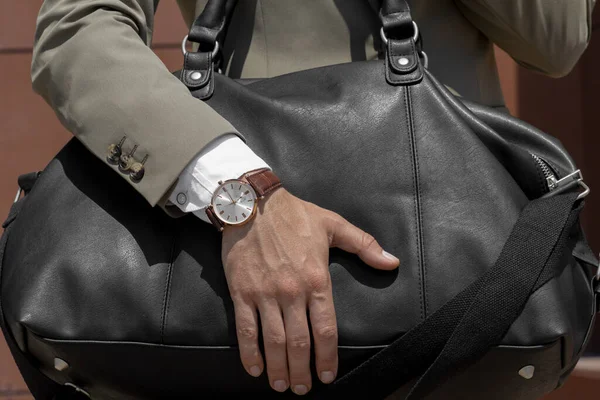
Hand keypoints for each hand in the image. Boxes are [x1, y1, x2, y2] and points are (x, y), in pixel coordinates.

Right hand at [221, 188, 399, 394]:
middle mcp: (292, 291)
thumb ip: (365, 245)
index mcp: (317, 279)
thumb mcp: (334, 225)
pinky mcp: (242, 291)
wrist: (253, 203)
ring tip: (281, 386)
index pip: (326, 329)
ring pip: (273, 340)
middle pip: (298, 342)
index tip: (328, 375)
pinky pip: (245, 328)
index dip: (328, 357)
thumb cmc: (295, 214)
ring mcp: (264, 293)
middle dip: (302, 371)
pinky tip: (254, 368)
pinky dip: (249, 352)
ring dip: (278, 368)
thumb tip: (392, 262)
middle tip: (303, 389)